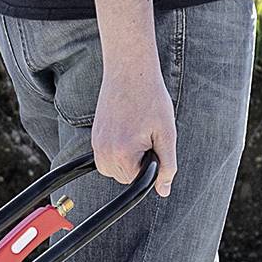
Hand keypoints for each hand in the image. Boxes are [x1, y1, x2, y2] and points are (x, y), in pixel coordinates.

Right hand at [92, 51, 176, 197]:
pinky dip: (119, 148)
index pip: (137, 180)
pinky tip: (129, 127)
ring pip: (114, 168)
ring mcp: (96, 143)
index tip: (154, 142)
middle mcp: (103, 152)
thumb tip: (163, 191)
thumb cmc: (151, 99)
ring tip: (138, 131)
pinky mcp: (94, 135)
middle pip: (124, 176)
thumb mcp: (167, 134)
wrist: (130, 71)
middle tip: (147, 134)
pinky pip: (107, 155)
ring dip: (128, 157)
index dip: (151, 164)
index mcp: (122, 154)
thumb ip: (167, 166)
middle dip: (138, 162)